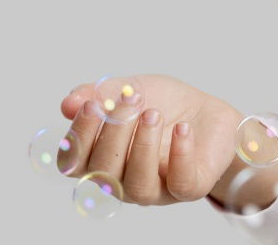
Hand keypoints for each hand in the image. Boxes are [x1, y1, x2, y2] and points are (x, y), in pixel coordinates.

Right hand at [59, 75, 244, 204]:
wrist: (209, 112)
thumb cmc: (166, 104)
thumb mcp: (133, 88)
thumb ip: (101, 93)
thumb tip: (68, 103)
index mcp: (103, 159)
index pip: (74, 162)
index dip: (78, 136)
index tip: (93, 104)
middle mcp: (123, 180)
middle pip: (103, 172)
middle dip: (114, 133)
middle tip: (131, 101)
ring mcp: (157, 188)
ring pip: (137, 185)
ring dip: (143, 146)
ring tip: (153, 114)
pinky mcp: (190, 186)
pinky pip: (181, 182)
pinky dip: (180, 155)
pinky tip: (181, 128)